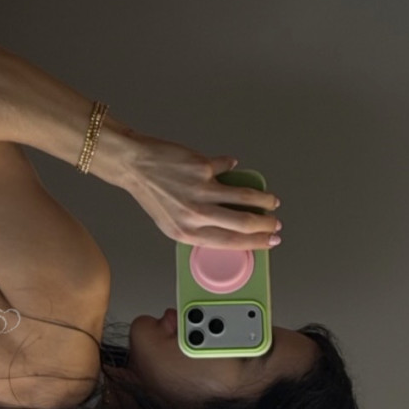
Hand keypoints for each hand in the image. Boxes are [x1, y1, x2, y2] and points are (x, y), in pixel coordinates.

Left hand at [120, 132, 281, 250]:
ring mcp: (200, 191)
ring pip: (245, 197)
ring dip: (264, 199)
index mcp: (186, 233)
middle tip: (275, 221)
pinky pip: (227, 167)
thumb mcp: (170, 221)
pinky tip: (231, 165)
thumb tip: (230, 228)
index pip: (230, 243)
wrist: (134, 165)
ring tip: (271, 200)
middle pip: (243, 224)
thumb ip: (197, 228)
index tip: (271, 240)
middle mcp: (194, 215)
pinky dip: (232, 166)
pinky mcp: (203, 168)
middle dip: (266, 224)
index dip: (256, 242)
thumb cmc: (151, 193)